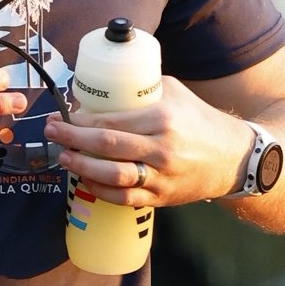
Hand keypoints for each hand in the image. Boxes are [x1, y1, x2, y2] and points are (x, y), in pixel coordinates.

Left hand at [47, 70, 250, 209]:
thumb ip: (141, 89)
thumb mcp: (175, 93)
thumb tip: (102, 87)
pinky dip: (101, 191)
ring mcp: (161, 176)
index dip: (79, 119)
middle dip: (72, 139)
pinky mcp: (162, 197)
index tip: (61, 115)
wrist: (232, 157)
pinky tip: (86, 181)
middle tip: (51, 132)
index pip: (111, 119)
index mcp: (162, 118)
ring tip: (64, 157)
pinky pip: (124, 198)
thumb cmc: (200, 120)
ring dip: (82, 168)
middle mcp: (161, 148)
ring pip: (112, 176)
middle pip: (106, 145)